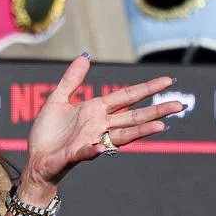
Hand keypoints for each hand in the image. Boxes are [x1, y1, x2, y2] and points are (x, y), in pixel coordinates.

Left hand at [20, 54, 182, 194]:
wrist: (36, 159)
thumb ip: (71, 79)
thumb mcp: (57, 100)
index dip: (146, 88)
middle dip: (156, 111)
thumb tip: (85, 56)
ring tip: (160, 127)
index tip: (167, 80)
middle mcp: (99, 126)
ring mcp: (90, 141)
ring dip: (139, 132)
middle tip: (179, 105)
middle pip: (133, 117)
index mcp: (95, 111)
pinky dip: (92, 150)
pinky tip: (99, 147)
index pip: (127, 97)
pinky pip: (86, 152)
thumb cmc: (47, 133)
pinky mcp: (75, 155)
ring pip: (121, 136)